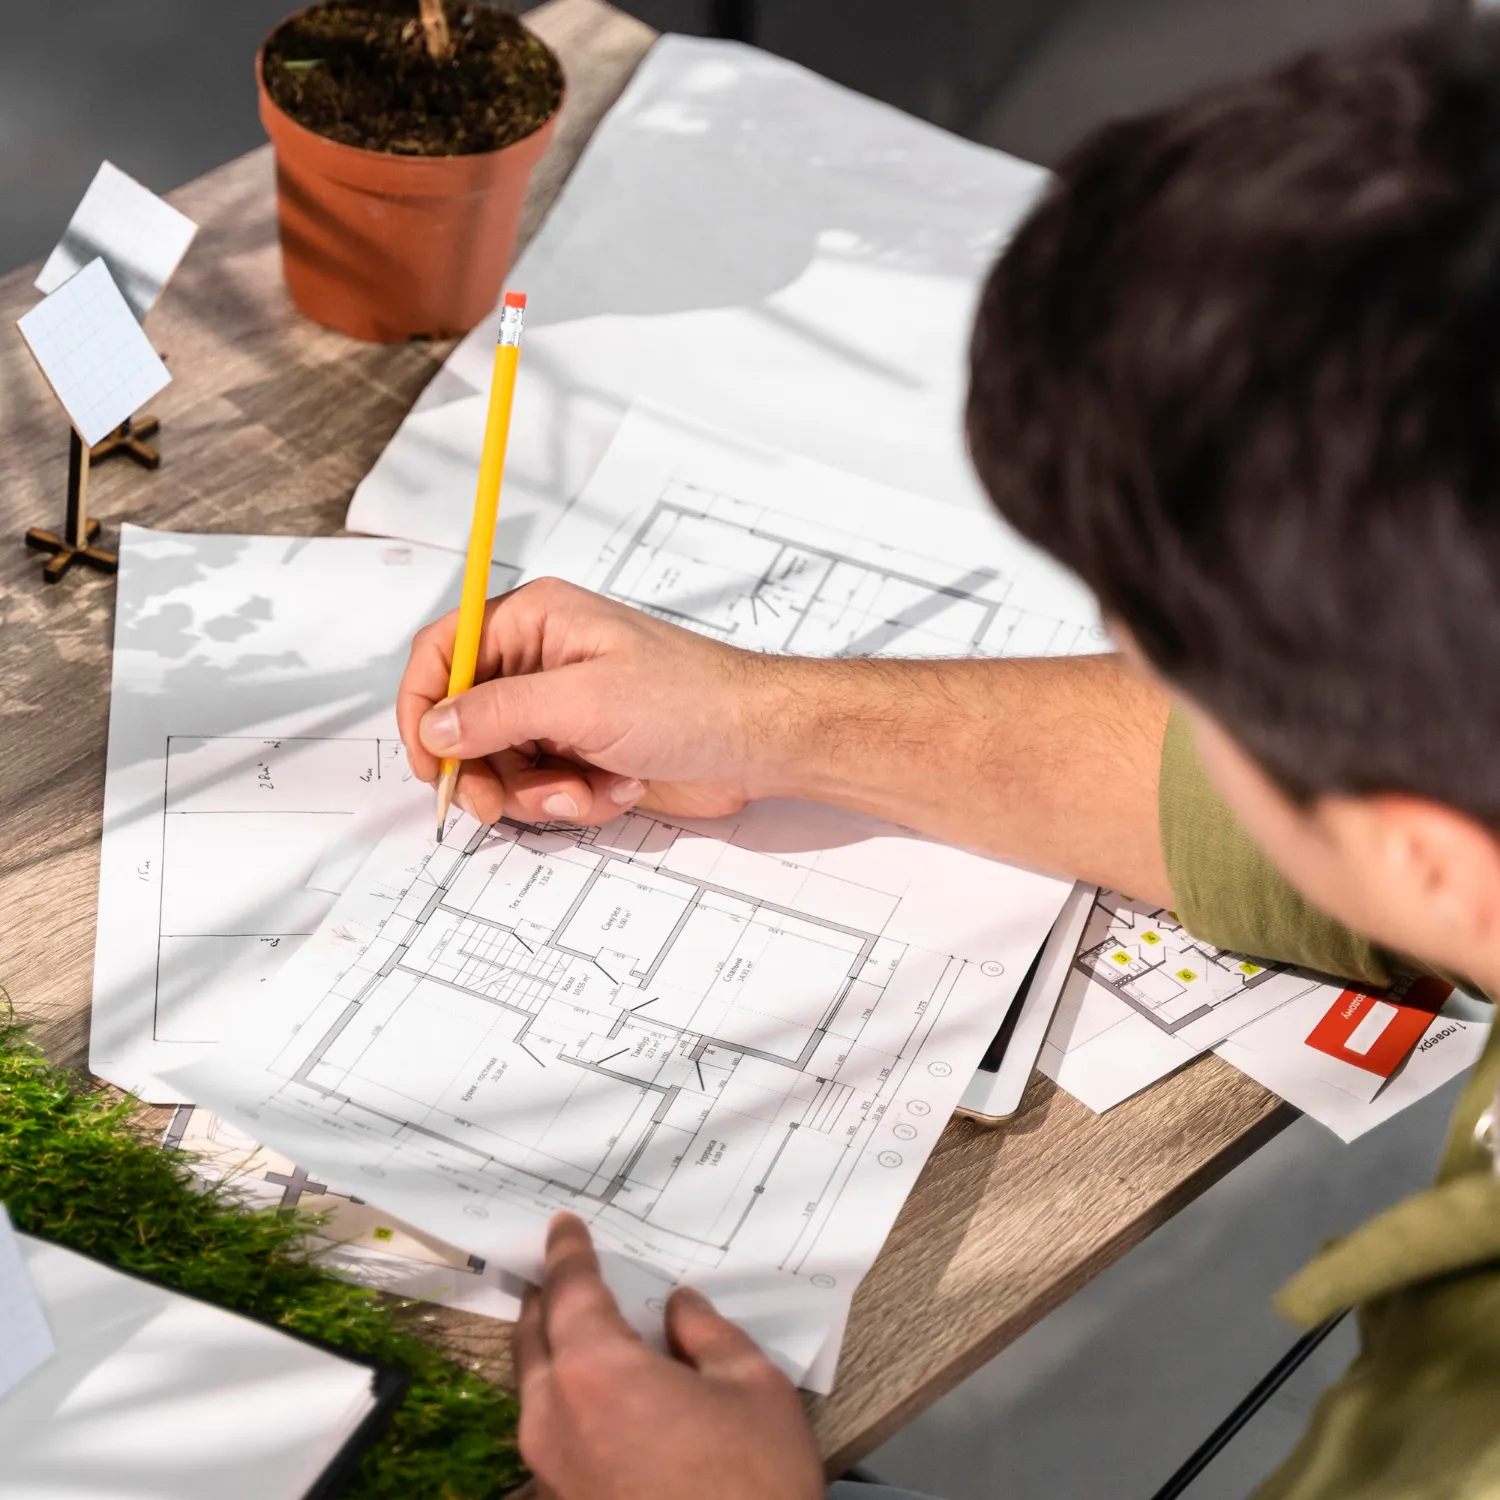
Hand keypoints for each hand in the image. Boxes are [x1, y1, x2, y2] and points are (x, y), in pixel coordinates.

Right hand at [397, 577, 790, 825]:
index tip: (428, 758)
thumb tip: (434, 725)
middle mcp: (540, 663)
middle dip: (482, 770)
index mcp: (535, 622)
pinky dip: (572, 802)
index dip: (423, 705)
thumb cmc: (690, 700)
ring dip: (537, 793)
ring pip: (501, 767)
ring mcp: (561, 713)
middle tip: (495, 804)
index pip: (443, 651)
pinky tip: (617, 789)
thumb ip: (499, 712)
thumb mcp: (584, 702)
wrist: (758, 744)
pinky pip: (542, 790)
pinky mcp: (582, 755)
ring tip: (585, 791)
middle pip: (464, 722)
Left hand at [515, 1213, 823, 1499]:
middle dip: (546, 1297)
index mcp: (596, 1373)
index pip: (570, 1291)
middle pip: (533, 1337)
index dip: (568, 1252)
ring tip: (579, 1327)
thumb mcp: (753, 1388)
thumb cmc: (752, 1487)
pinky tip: (601, 1397)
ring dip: (550, 1350)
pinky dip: (563, 1397)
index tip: (564, 1226)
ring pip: (533, 1389)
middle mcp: (554, 1418)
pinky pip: (548, 1432)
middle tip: (562, 1269)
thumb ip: (709, 1335)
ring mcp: (548, 1471)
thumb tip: (680, 1309)